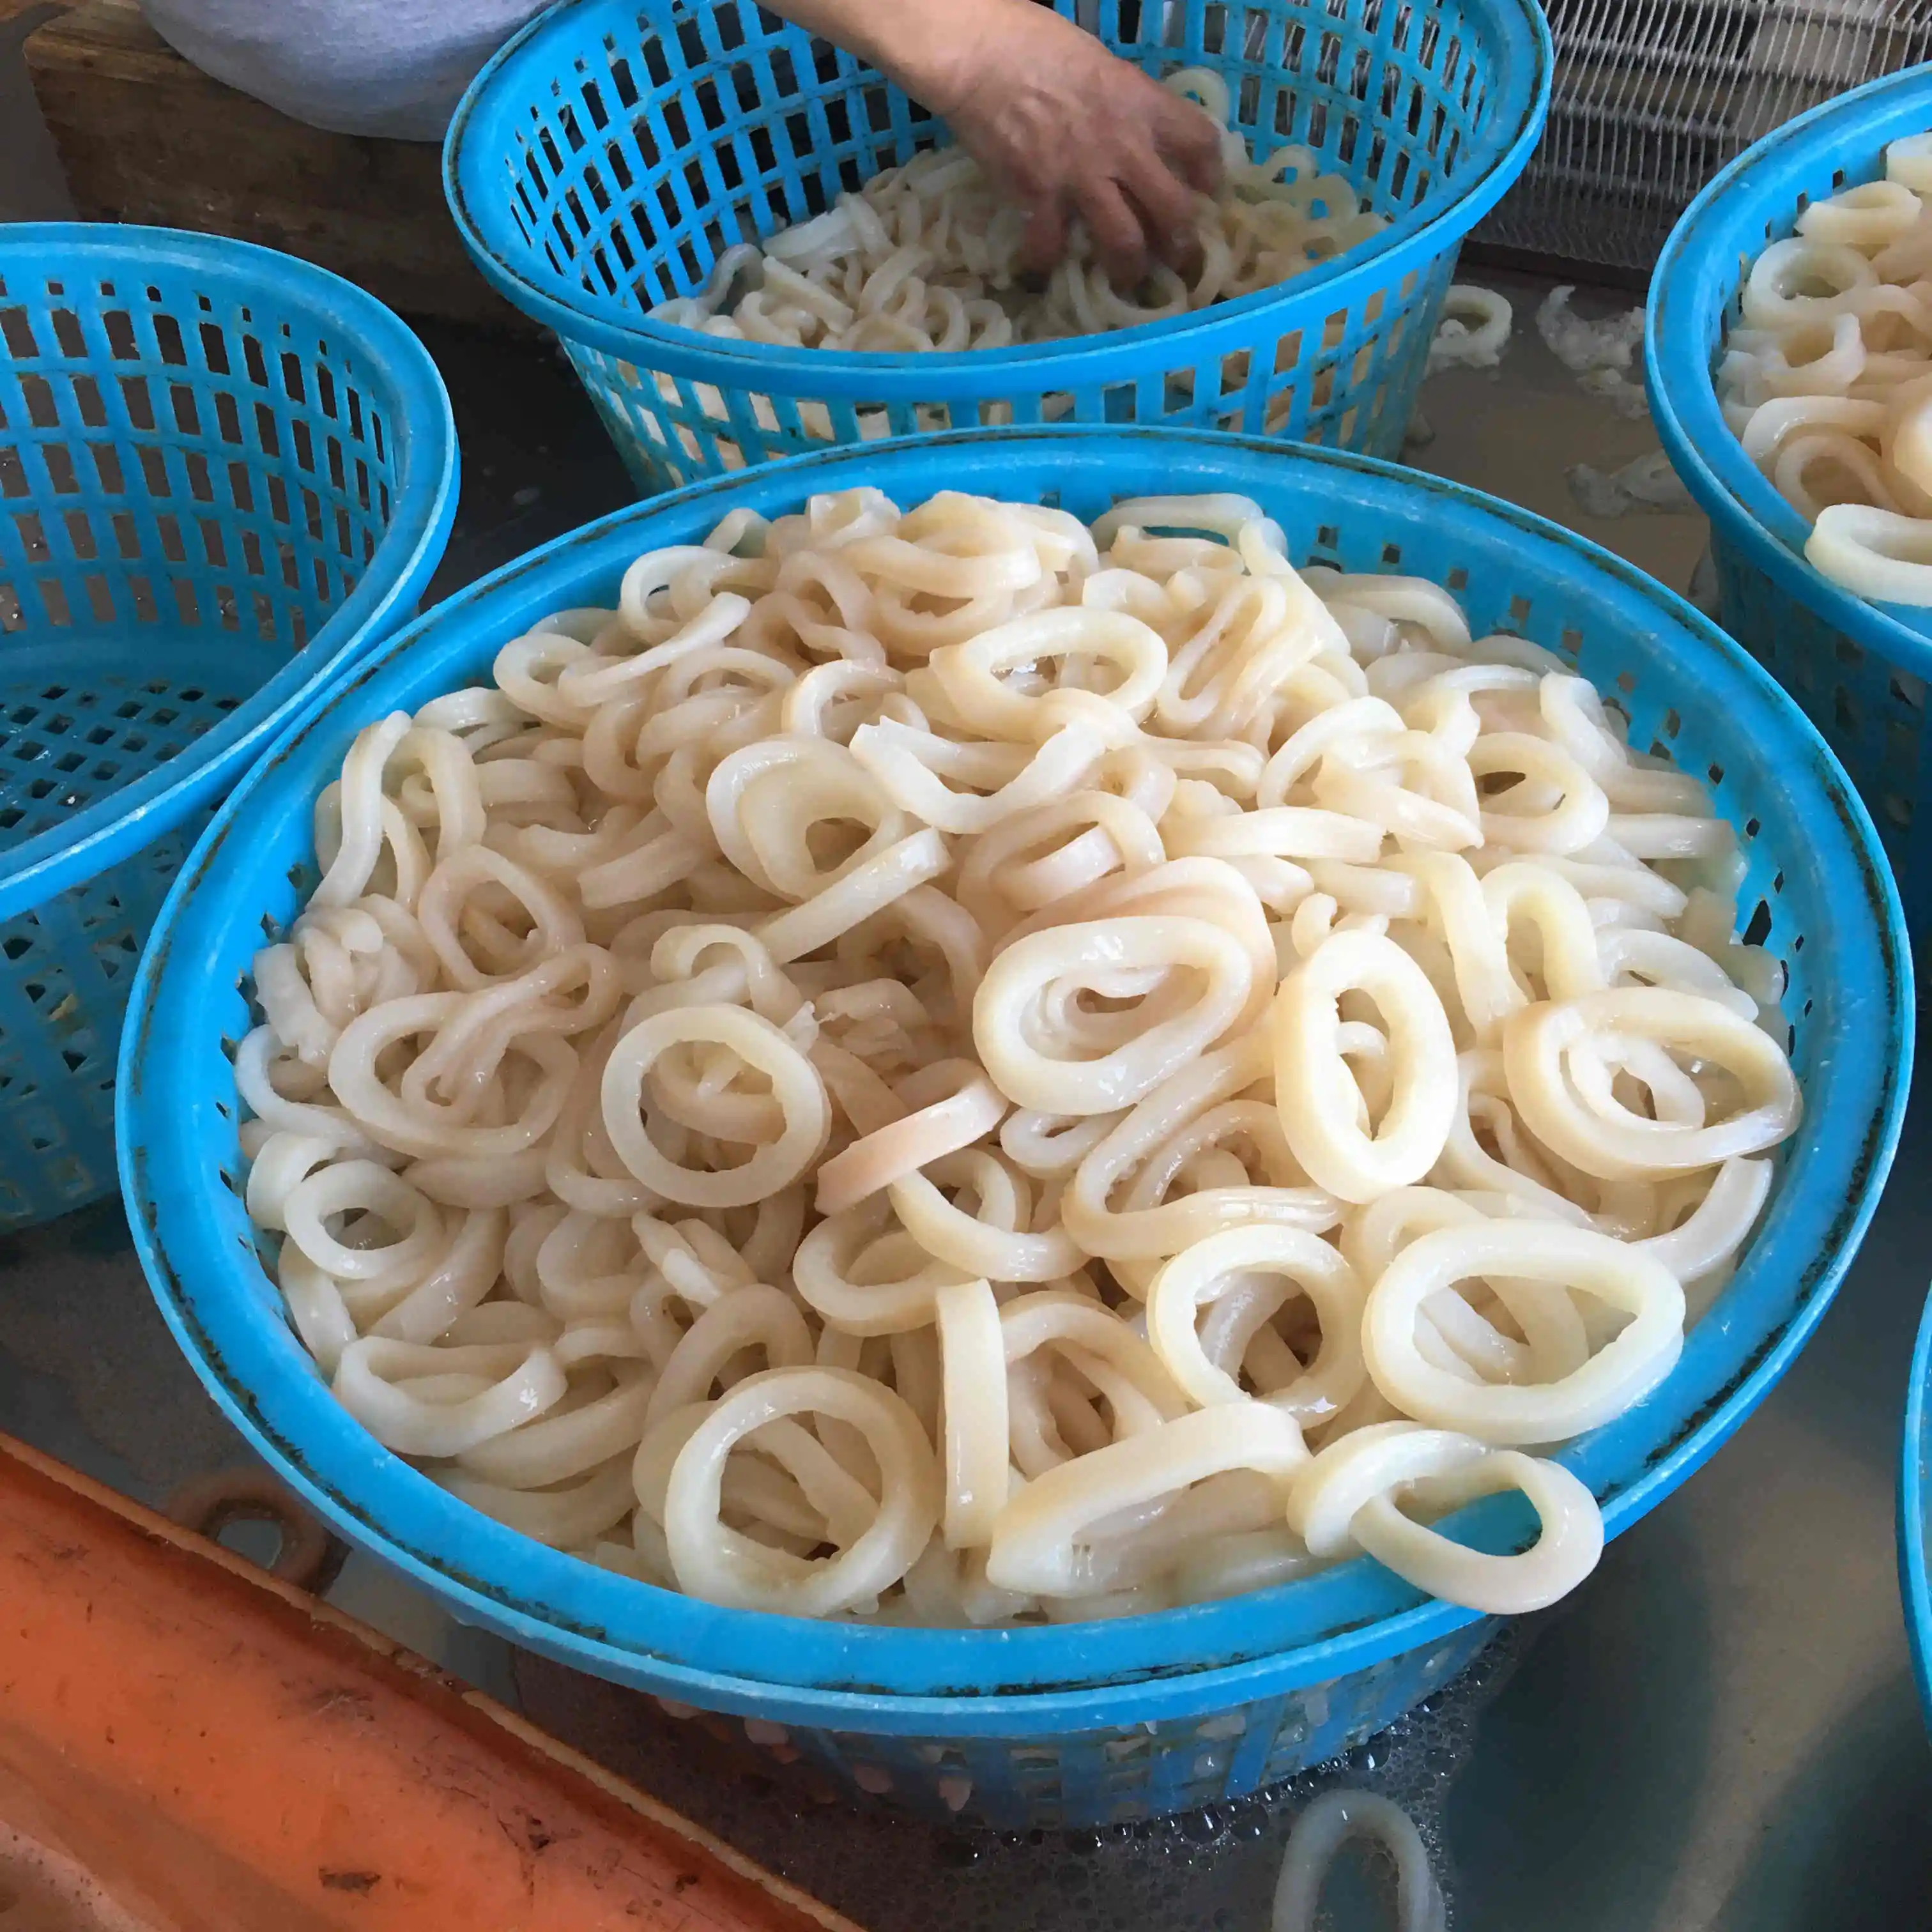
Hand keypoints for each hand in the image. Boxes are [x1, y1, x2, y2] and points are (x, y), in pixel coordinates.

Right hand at [784, 0, 1224, 286]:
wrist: (978, 52)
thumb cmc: (1032, 42)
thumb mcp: (1098, 62)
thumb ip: (1123, 101)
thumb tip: (1131, 127)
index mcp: (1141, 102)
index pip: (1201, 143)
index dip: (1210, 175)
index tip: (1205, 192)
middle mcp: (1122, 145)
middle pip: (1173, 211)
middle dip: (1181, 244)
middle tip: (1176, 259)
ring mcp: (1081, 176)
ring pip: (1124, 243)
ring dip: (1127, 268)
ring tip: (1124, 279)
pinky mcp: (1039, 197)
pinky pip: (1051, 248)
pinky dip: (1045, 262)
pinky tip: (1042, 264)